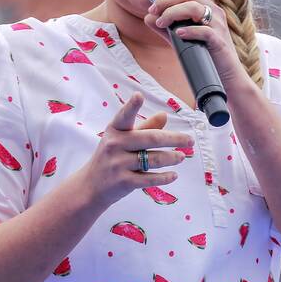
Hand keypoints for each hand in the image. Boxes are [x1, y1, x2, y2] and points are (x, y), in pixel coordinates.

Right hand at [79, 92, 189, 207]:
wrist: (91, 186)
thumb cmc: (110, 157)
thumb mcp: (122, 139)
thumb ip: (144, 127)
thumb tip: (164, 115)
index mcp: (115, 130)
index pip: (124, 116)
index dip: (131, 106)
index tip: (139, 95)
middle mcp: (115, 144)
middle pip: (150, 139)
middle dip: (174, 139)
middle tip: (189, 140)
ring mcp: (119, 164)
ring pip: (153, 159)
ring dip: (171, 158)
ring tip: (181, 157)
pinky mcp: (123, 182)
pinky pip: (149, 178)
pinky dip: (164, 177)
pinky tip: (173, 175)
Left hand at [144, 0, 246, 87]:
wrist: (225, 76)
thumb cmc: (203, 54)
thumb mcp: (180, 38)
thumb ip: (165, 27)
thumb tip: (148, 17)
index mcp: (206, 6)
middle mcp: (214, 12)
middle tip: (153, 10)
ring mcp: (218, 26)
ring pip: (195, 7)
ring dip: (173, 12)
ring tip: (162, 23)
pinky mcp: (219, 42)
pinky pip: (205, 31)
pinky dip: (189, 30)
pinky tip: (177, 34)